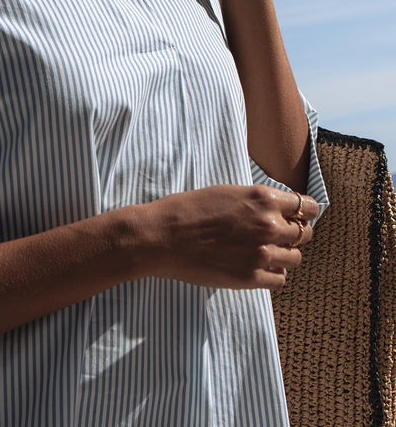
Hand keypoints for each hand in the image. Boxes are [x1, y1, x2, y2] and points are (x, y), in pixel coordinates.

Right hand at [131, 184, 317, 290]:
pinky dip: (274, 273)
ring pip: (295, 258)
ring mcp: (261, 253)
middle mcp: (268, 225)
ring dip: (285, 254)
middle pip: (304, 233)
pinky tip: (261, 267)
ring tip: (266, 251)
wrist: (163, 236)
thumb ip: (258, 201)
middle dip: (295, 233)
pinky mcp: (251, 277)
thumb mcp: (228, 192)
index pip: (307, 206)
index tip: (301, 215)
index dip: (306, 211)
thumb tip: (280, 210)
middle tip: (280, 234)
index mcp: (263, 198)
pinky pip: (280, 279)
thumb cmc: (189, 209)